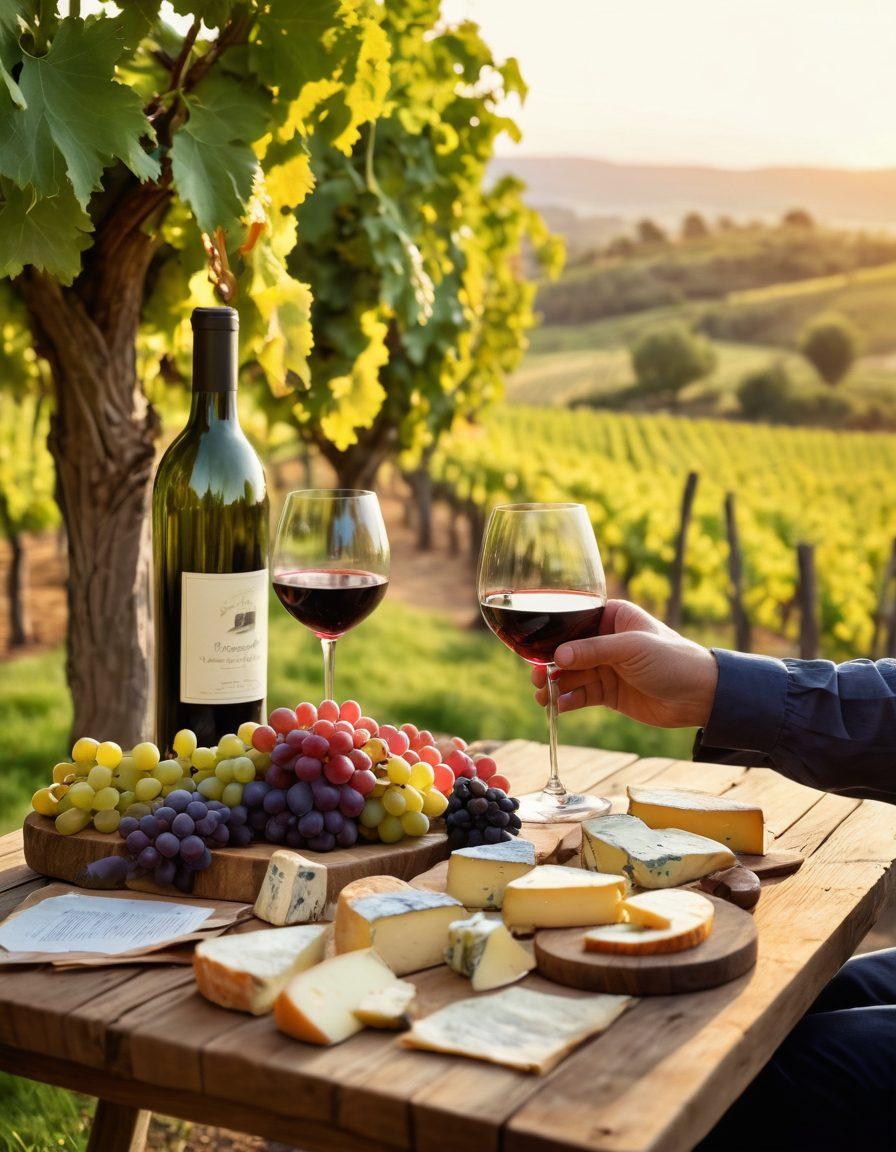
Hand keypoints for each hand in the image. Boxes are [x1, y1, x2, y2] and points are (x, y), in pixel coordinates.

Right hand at [531, 600, 717, 728]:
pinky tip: (559, 707)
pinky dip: (568, 701)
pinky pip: (581, 695)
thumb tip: (556, 657)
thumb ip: (593, 651)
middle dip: (549, 665)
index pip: (574, 622)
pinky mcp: (609, 692)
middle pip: (567, 651)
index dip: (553, 636)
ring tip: (543, 697)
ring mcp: (607, 667)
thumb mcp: (631, 649)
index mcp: (613, 617)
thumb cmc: (672, 660)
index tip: (535, 651)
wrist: (700, 696)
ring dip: (555, 686)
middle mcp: (606, 640)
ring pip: (570, 675)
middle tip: (536, 679)